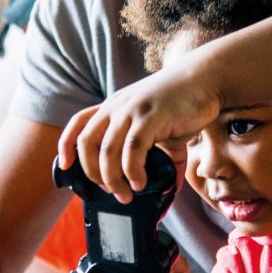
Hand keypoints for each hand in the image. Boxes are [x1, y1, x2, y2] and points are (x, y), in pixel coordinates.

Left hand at [57, 67, 218, 202]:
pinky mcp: (151, 116)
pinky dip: (133, 170)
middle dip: (93, 173)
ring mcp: (132, 110)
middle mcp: (117, 106)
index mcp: (113, 107)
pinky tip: (141, 182)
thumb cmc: (182, 103)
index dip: (66, 145)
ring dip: (113, 178)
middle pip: (87, 143)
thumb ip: (159, 158)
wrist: (206, 79)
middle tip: (111, 191)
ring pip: (107, 150)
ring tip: (127, 193)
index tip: (65, 166)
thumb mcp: (162, 129)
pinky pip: (133, 148)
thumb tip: (167, 191)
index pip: (78, 123)